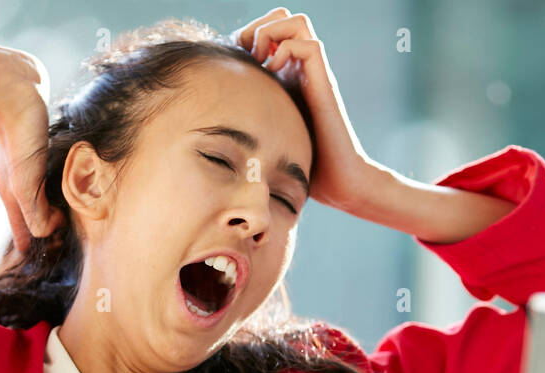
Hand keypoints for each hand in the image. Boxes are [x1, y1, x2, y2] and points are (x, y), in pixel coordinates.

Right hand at [0, 64, 64, 253]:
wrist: (13, 92)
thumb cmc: (18, 138)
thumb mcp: (25, 184)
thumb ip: (36, 214)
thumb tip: (50, 232)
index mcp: (13, 197)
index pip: (23, 234)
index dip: (34, 249)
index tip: (46, 260)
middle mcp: (21, 185)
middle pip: (34, 218)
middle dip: (47, 234)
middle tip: (64, 245)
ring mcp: (30, 168)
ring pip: (43, 199)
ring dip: (57, 212)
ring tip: (72, 223)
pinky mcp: (41, 152)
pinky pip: (52, 178)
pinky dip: (62, 190)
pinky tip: (72, 189)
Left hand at [233, 8, 381, 213]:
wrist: (336, 182)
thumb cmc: (303, 167)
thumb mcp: (264, 137)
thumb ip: (248, 123)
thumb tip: (208, 134)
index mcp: (287, 75)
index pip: (267, 31)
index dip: (246, 38)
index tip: (234, 65)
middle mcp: (301, 68)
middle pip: (282, 17)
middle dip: (257, 27)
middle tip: (247, 57)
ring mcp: (314, 73)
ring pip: (296, 20)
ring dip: (271, 33)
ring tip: (261, 61)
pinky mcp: (324, 81)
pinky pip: (307, 43)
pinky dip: (285, 50)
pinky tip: (274, 74)